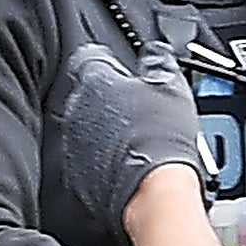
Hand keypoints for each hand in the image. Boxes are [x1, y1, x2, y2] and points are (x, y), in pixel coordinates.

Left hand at [47, 44, 205, 245]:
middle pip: (89, 94)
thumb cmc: (161, 141)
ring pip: (88, 127)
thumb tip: (155, 52)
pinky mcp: (77, 175)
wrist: (153, 193)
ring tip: (138, 139)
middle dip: (110, 99)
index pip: (91, 57)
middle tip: (139, 109)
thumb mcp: (171, 88)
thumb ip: (158, 62)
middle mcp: (76, 110)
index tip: (124, 70)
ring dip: (107, 130)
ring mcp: (74, 144)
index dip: (110, 62)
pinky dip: (104, 159)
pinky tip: (129, 162)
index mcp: (95, 81)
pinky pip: (89, 158)